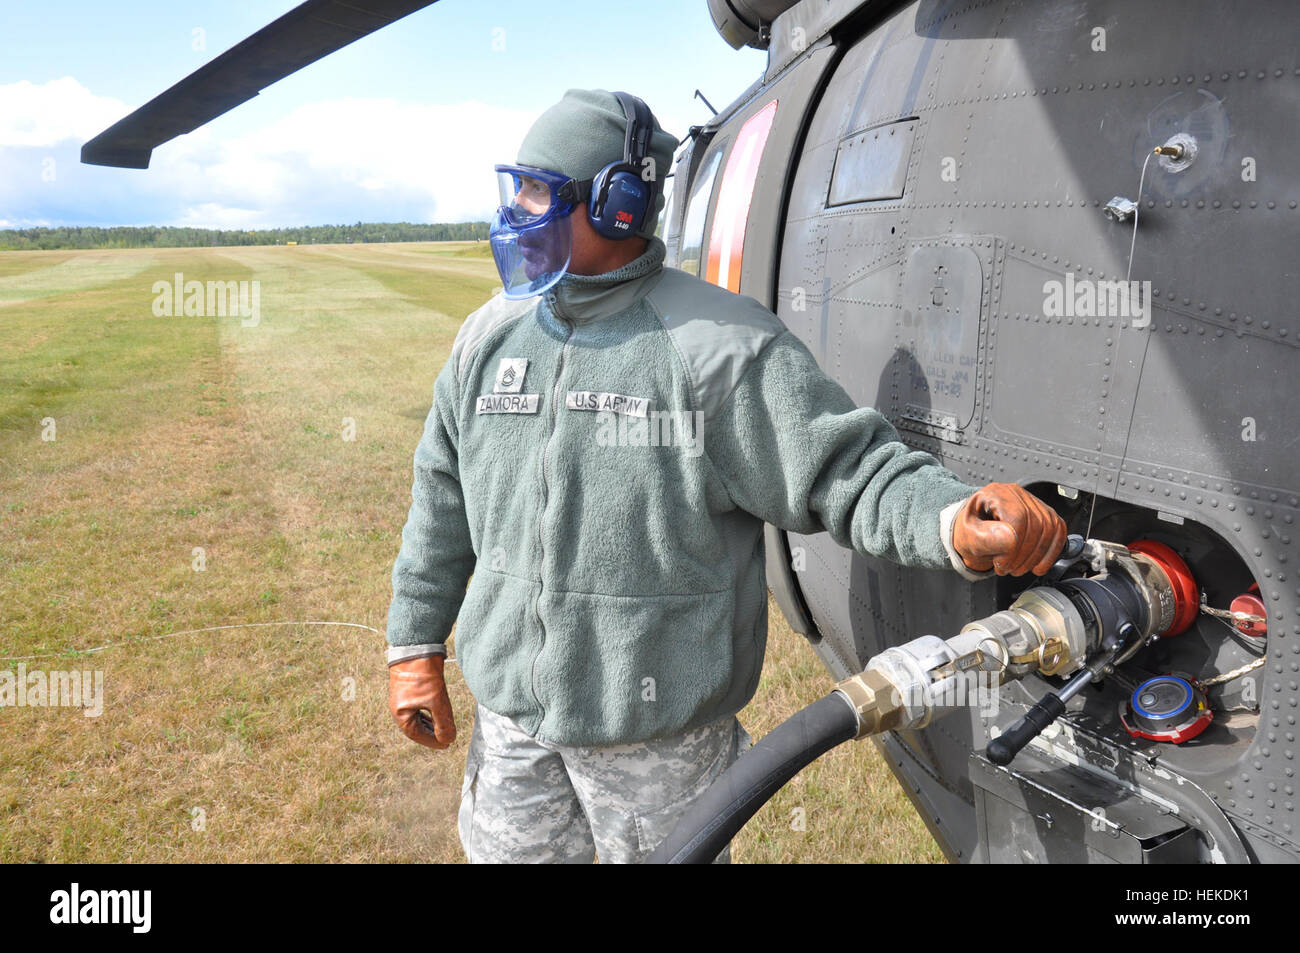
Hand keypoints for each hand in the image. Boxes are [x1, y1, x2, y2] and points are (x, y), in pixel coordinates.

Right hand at [388, 654, 456, 749]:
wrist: (417, 648)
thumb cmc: (423, 675)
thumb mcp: (437, 701)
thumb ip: (443, 723)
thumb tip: (448, 740)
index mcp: (400, 713)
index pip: (416, 735)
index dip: (432, 741)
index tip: (446, 745)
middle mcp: (399, 707)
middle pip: (415, 727)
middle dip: (431, 734)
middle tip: (446, 740)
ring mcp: (403, 697)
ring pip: (417, 717)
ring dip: (430, 724)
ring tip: (442, 729)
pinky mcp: (410, 688)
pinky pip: (418, 707)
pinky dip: (428, 713)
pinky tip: (436, 714)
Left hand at [952, 483, 1066, 575]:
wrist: (973, 531)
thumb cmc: (970, 531)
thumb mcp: (967, 537)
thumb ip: (985, 538)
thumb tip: (1011, 541)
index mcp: (995, 494)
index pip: (1018, 518)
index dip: (1014, 546)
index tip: (1001, 562)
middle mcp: (1016, 494)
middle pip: (1036, 524)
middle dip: (1025, 555)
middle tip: (1009, 568)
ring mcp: (1033, 502)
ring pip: (1050, 528)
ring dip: (1037, 556)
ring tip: (1019, 568)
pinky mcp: (1044, 514)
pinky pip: (1059, 530)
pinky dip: (1052, 551)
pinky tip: (1039, 565)